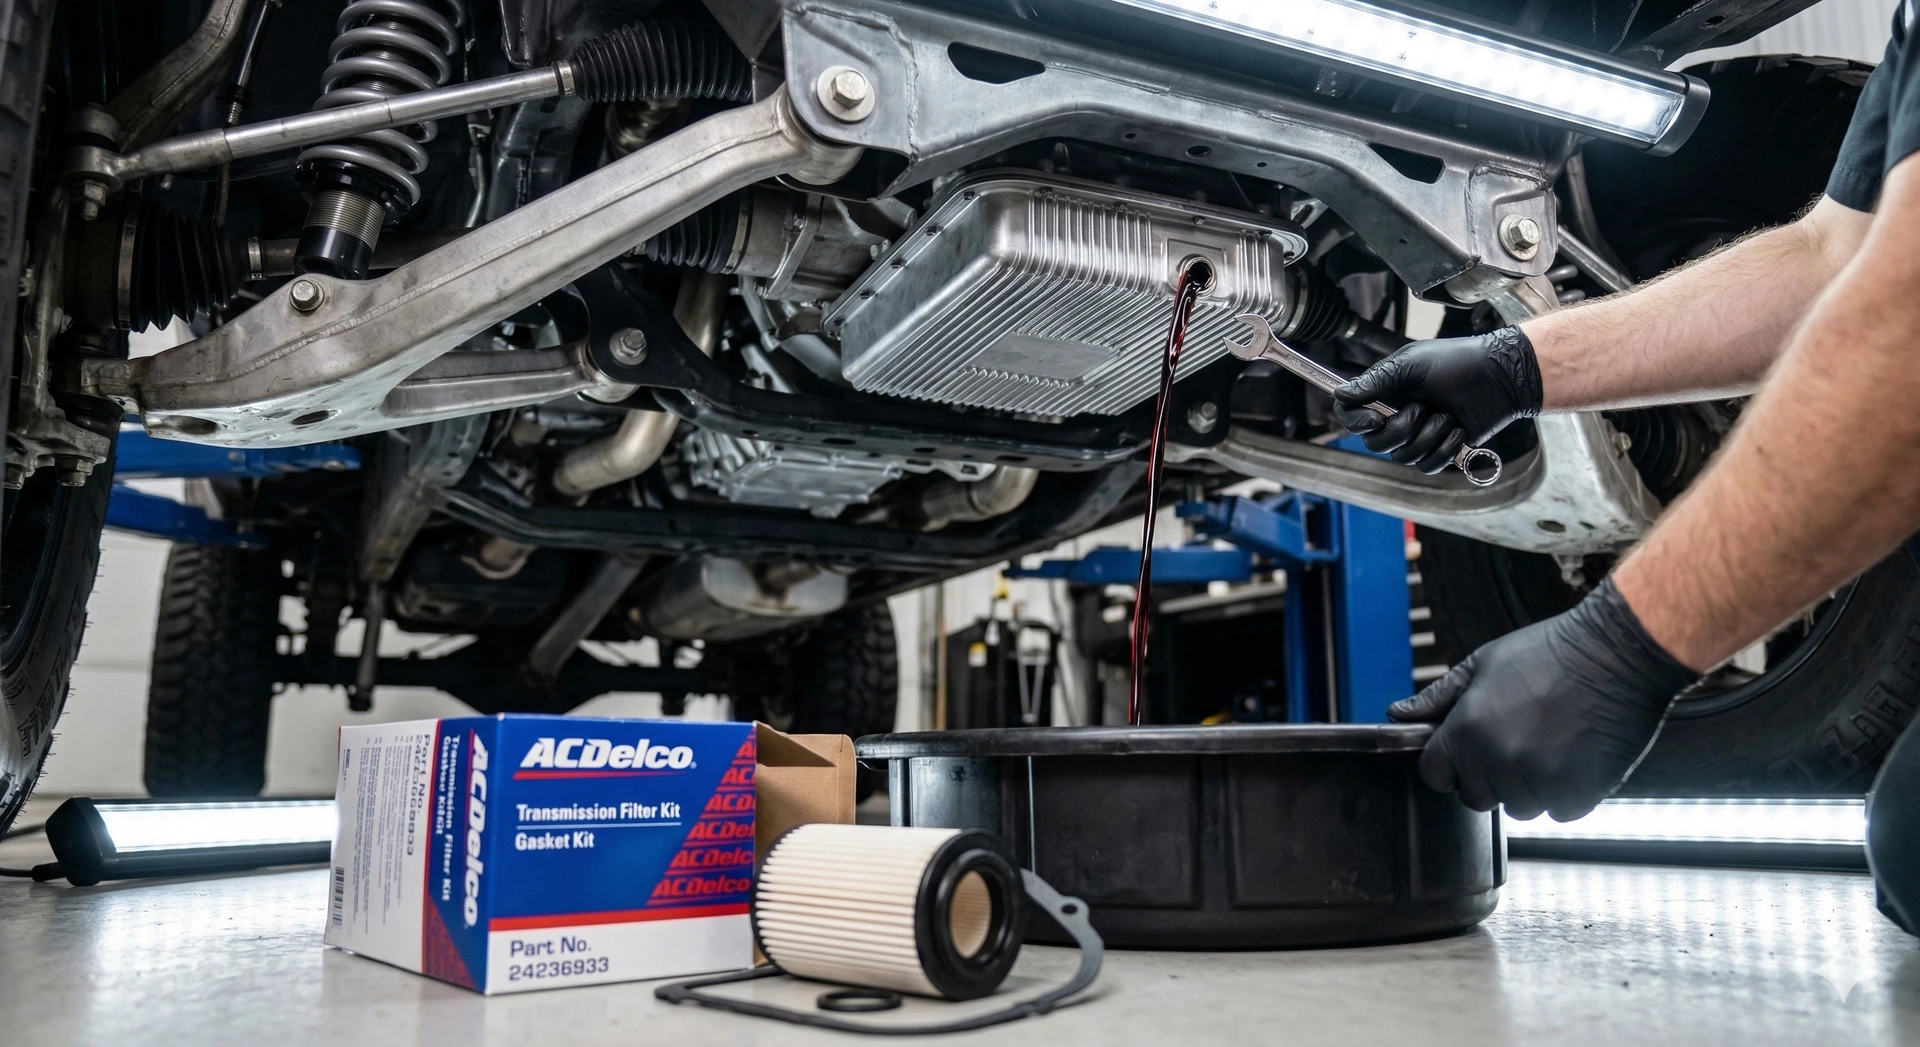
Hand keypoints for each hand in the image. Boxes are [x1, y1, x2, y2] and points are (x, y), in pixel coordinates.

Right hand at [1331, 327, 1542, 473]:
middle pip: (1374, 443)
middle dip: (1400, 430)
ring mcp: (1418, 435)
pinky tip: (1459, 430)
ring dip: (1428, 437)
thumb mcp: (1412, 365)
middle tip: (1422, 408)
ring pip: (1403, 457)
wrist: (1500, 377)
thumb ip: (1376, 381)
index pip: (1350, 415)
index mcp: (1385, 393)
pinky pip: (1428, 466)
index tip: (1376, 419)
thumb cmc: (1458, 363)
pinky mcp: (1440, 450)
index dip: (1355, 422)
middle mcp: (1396, 416)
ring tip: (1447, 416)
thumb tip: (1340, 394)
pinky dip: (1444, 450)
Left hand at [1388, 578, 1698, 820]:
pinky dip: (1566, 792)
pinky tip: (1574, 755)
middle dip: (1489, 776)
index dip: (1448, 764)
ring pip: (1519, 807)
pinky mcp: (1579, 793)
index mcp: (1466, 731)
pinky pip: (1559, 811)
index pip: (1435, 775)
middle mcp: (1498, 761)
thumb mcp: (1481, 663)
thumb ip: (1437, 698)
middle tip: (1516, 740)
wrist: (1618, 653)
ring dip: (1529, 785)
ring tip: (1549, 743)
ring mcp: (1539, 781)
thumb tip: (1398, 714)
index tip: (1466, 753)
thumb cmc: (1548, 652)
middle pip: (1476, 796)